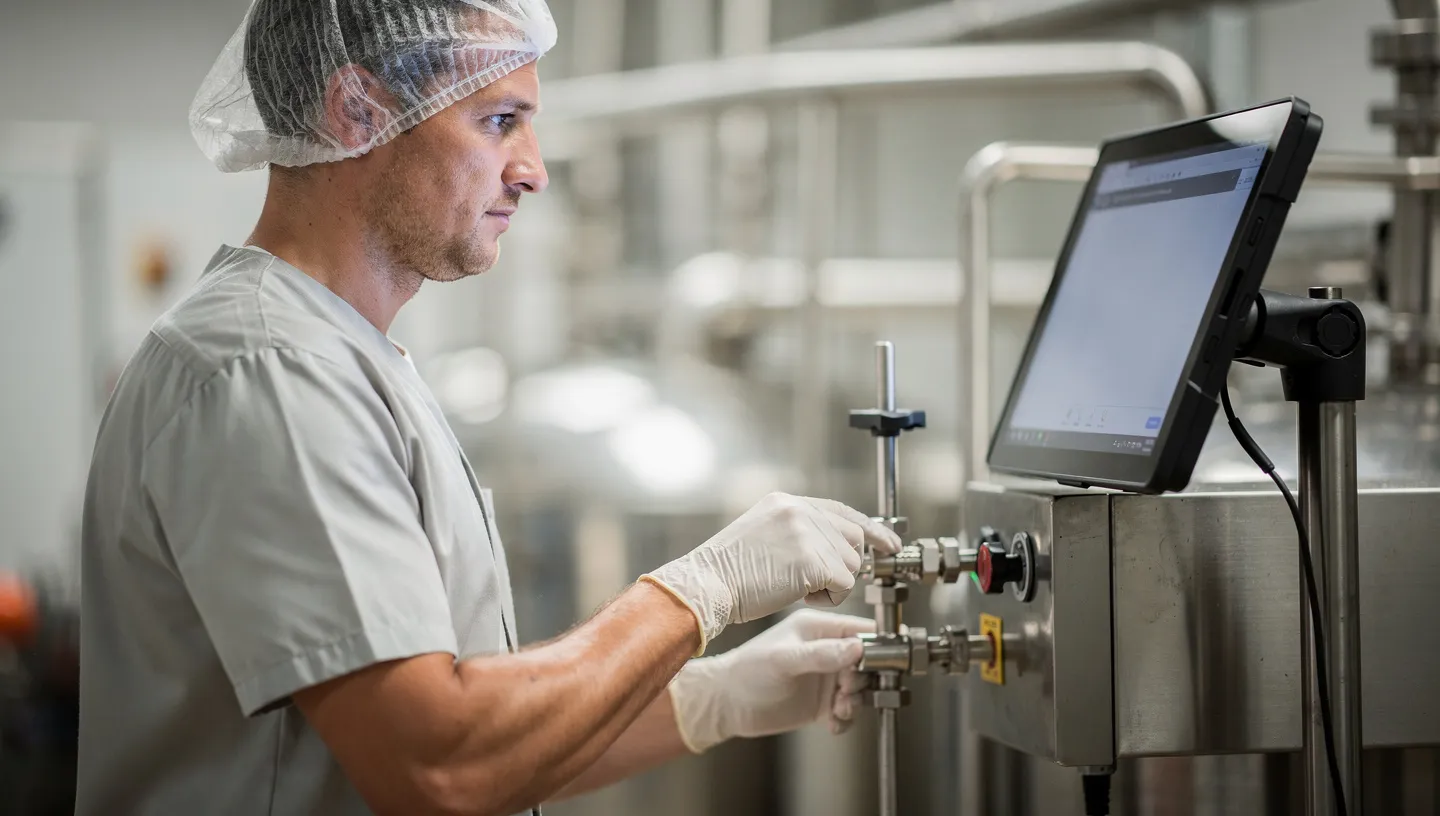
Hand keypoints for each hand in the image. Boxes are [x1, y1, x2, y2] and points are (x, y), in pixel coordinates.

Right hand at [640, 493, 899, 652]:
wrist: (707, 586)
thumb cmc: (728, 572)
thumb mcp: (762, 533)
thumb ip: (798, 531)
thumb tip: (837, 545)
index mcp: (787, 502)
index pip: (842, 511)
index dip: (870, 529)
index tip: (889, 544)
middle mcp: (799, 510)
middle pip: (853, 539)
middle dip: (844, 565)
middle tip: (818, 583)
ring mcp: (807, 533)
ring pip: (852, 564)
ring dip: (833, 584)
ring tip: (798, 588)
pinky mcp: (812, 561)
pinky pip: (844, 585)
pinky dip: (829, 598)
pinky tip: (799, 596)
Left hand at [667, 609, 873, 752]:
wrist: (726, 703)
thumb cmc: (747, 672)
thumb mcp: (783, 660)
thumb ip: (820, 654)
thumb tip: (857, 648)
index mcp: (818, 629)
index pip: (859, 630)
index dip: (874, 646)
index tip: (874, 664)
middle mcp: (826, 651)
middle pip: (866, 661)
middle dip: (863, 678)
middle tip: (846, 689)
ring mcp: (825, 677)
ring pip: (860, 688)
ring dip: (856, 700)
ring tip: (839, 708)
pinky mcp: (822, 702)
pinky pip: (848, 710)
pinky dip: (846, 718)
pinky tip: (832, 722)